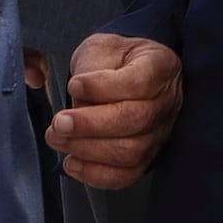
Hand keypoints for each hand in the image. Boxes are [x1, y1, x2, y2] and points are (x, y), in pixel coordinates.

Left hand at [44, 34, 182, 193]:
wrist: (126, 71)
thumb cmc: (114, 58)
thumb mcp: (102, 47)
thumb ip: (90, 68)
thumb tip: (78, 101)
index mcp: (159, 67)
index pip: (138, 82)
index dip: (102, 88)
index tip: (73, 84)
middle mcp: (166, 102)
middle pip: (135, 120)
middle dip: (89, 125)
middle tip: (58, 122)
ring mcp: (159, 133)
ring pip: (129, 151)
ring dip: (87, 149)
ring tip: (57, 138)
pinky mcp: (146, 157)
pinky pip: (125, 175)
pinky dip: (94, 174)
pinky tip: (70, 162)